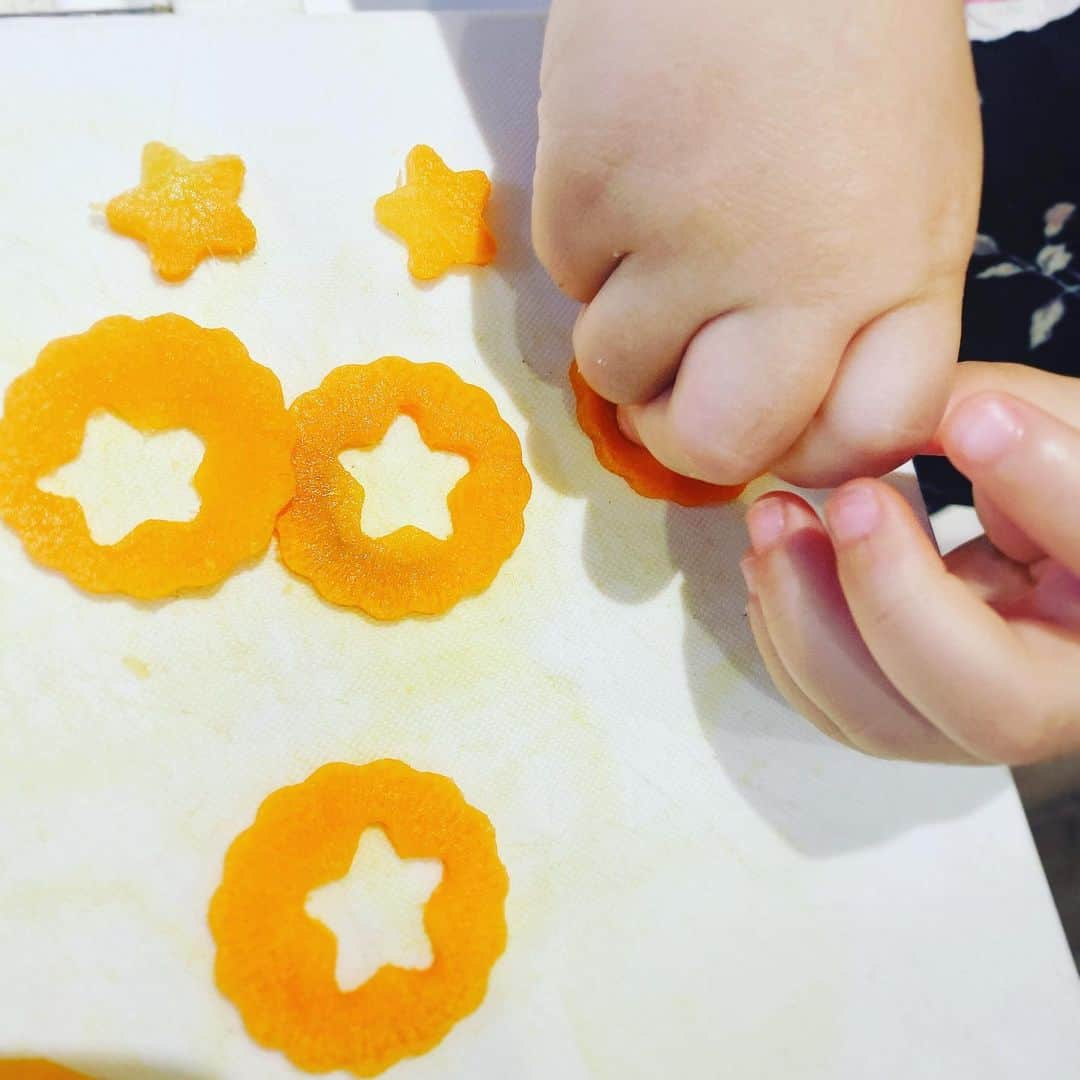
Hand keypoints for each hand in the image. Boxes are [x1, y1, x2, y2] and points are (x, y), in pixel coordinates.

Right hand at [534, 0, 981, 486]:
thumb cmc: (849, 45)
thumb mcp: (908, 193)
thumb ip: (862, 313)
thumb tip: (785, 408)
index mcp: (898, 271)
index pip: (862, 438)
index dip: (809, 448)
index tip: (778, 420)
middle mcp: (800, 277)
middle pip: (717, 445)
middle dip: (680, 432)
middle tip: (668, 391)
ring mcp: (684, 241)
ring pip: (613, 372)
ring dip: (624, 323)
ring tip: (656, 228)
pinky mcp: (586, 196)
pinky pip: (565, 278)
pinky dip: (586, 240)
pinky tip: (630, 164)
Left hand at [740, 364, 1079, 763]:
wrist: (1032, 545)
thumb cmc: (1051, 479)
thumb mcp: (1057, 429)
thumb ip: (1013, 414)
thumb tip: (948, 420)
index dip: (1044, 490)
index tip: (976, 420)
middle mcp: (1062, 699)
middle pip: (991, 706)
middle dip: (894, 598)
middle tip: (849, 499)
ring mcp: (972, 722)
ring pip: (885, 723)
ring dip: (806, 616)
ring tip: (775, 516)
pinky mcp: (900, 717)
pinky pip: (831, 708)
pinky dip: (783, 632)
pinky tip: (768, 560)